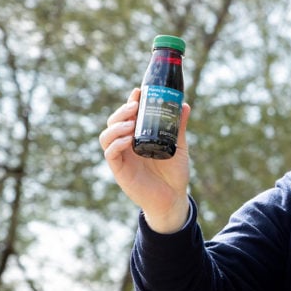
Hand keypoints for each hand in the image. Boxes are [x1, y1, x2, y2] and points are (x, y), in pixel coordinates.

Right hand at [99, 88, 191, 232]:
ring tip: (131, 122)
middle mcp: (127, 144)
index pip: (128, 115)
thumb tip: (184, 105)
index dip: (130, 102)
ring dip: (116, 126)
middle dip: (122, 111)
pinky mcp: (119, 171)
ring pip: (106, 136)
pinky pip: (111, 154)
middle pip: (114, 122)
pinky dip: (117, 144)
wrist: (173, 198)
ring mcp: (121, 157)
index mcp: (138, 136)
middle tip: (135, 106)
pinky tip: (129, 140)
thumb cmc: (174, 173)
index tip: (138, 91)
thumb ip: (178, 127)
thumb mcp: (179, 146)